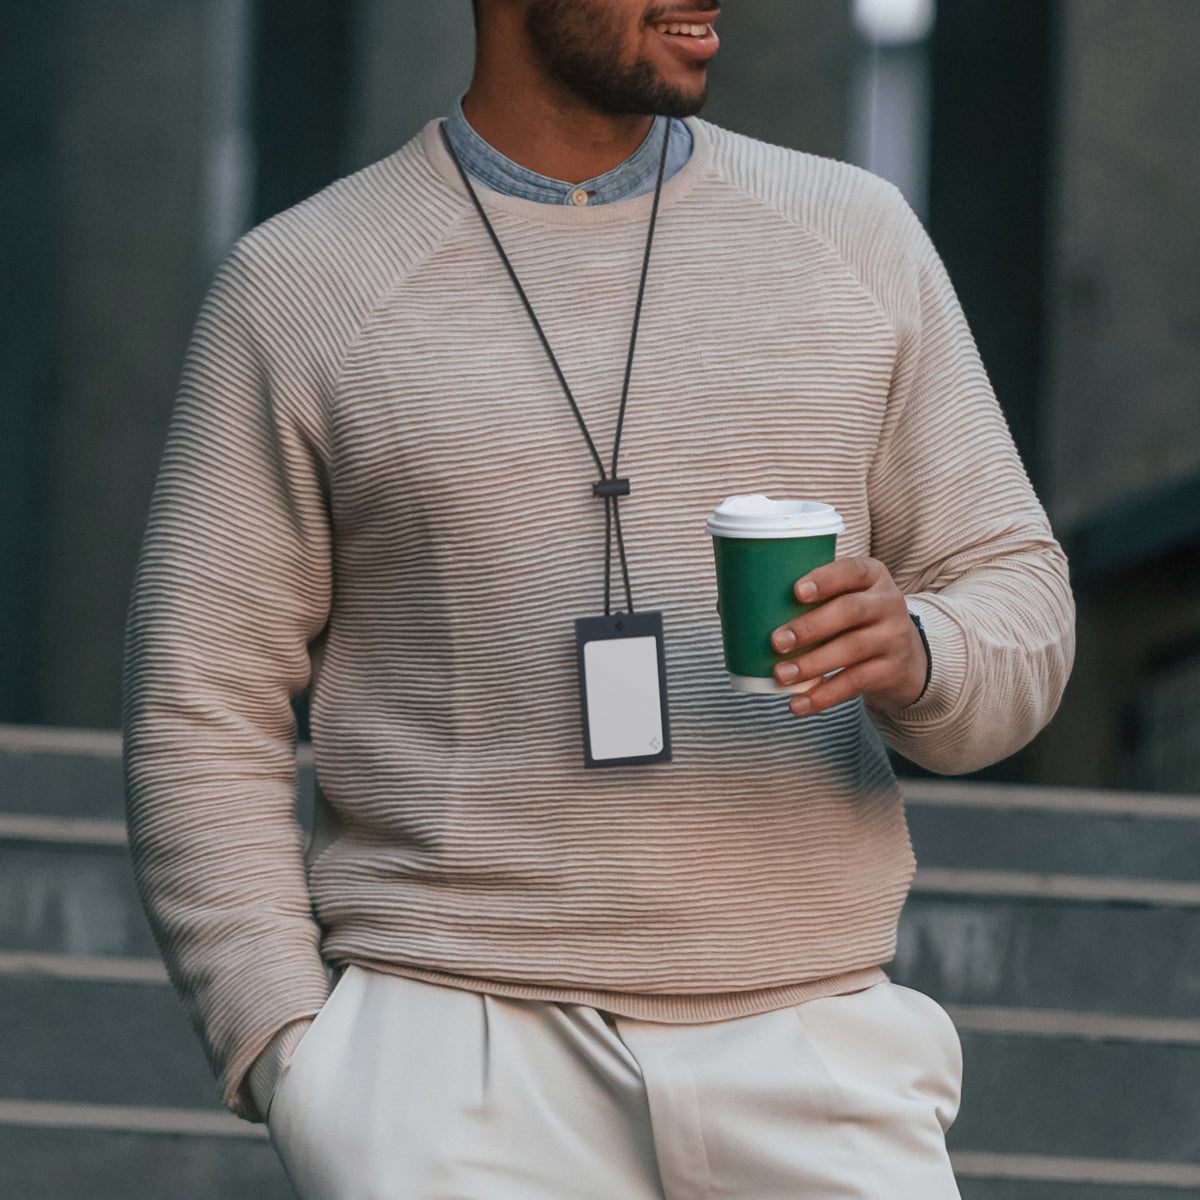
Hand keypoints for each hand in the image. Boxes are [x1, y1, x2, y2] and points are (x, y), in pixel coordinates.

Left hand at [770, 557, 927, 716]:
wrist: (905, 656)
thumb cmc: (853, 619)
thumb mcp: (842, 598)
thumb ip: (803, 597)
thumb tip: (731, 606)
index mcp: (871, 576)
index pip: (852, 570)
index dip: (825, 579)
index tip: (796, 592)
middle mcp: (887, 603)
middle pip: (851, 611)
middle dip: (811, 626)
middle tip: (777, 641)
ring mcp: (893, 637)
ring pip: (852, 649)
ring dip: (812, 663)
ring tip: (781, 675)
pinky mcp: (891, 670)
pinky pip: (854, 683)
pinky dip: (823, 696)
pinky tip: (798, 704)